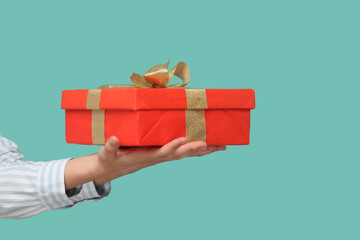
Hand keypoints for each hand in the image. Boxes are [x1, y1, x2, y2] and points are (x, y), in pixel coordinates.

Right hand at [93, 136, 225, 184]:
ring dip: (203, 151)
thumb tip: (113, 139)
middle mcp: (158, 157)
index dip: (173, 146)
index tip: (184, 139)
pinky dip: (196, 149)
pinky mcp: (164, 153)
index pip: (162, 152)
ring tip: (221, 146)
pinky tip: (207, 145)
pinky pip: (183, 151)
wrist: (114, 167)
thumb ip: (110, 147)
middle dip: (197, 149)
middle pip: (180, 154)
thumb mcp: (107, 153)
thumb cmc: (110, 158)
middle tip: (213, 144)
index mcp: (146, 156)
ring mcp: (163, 156)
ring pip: (186, 154)